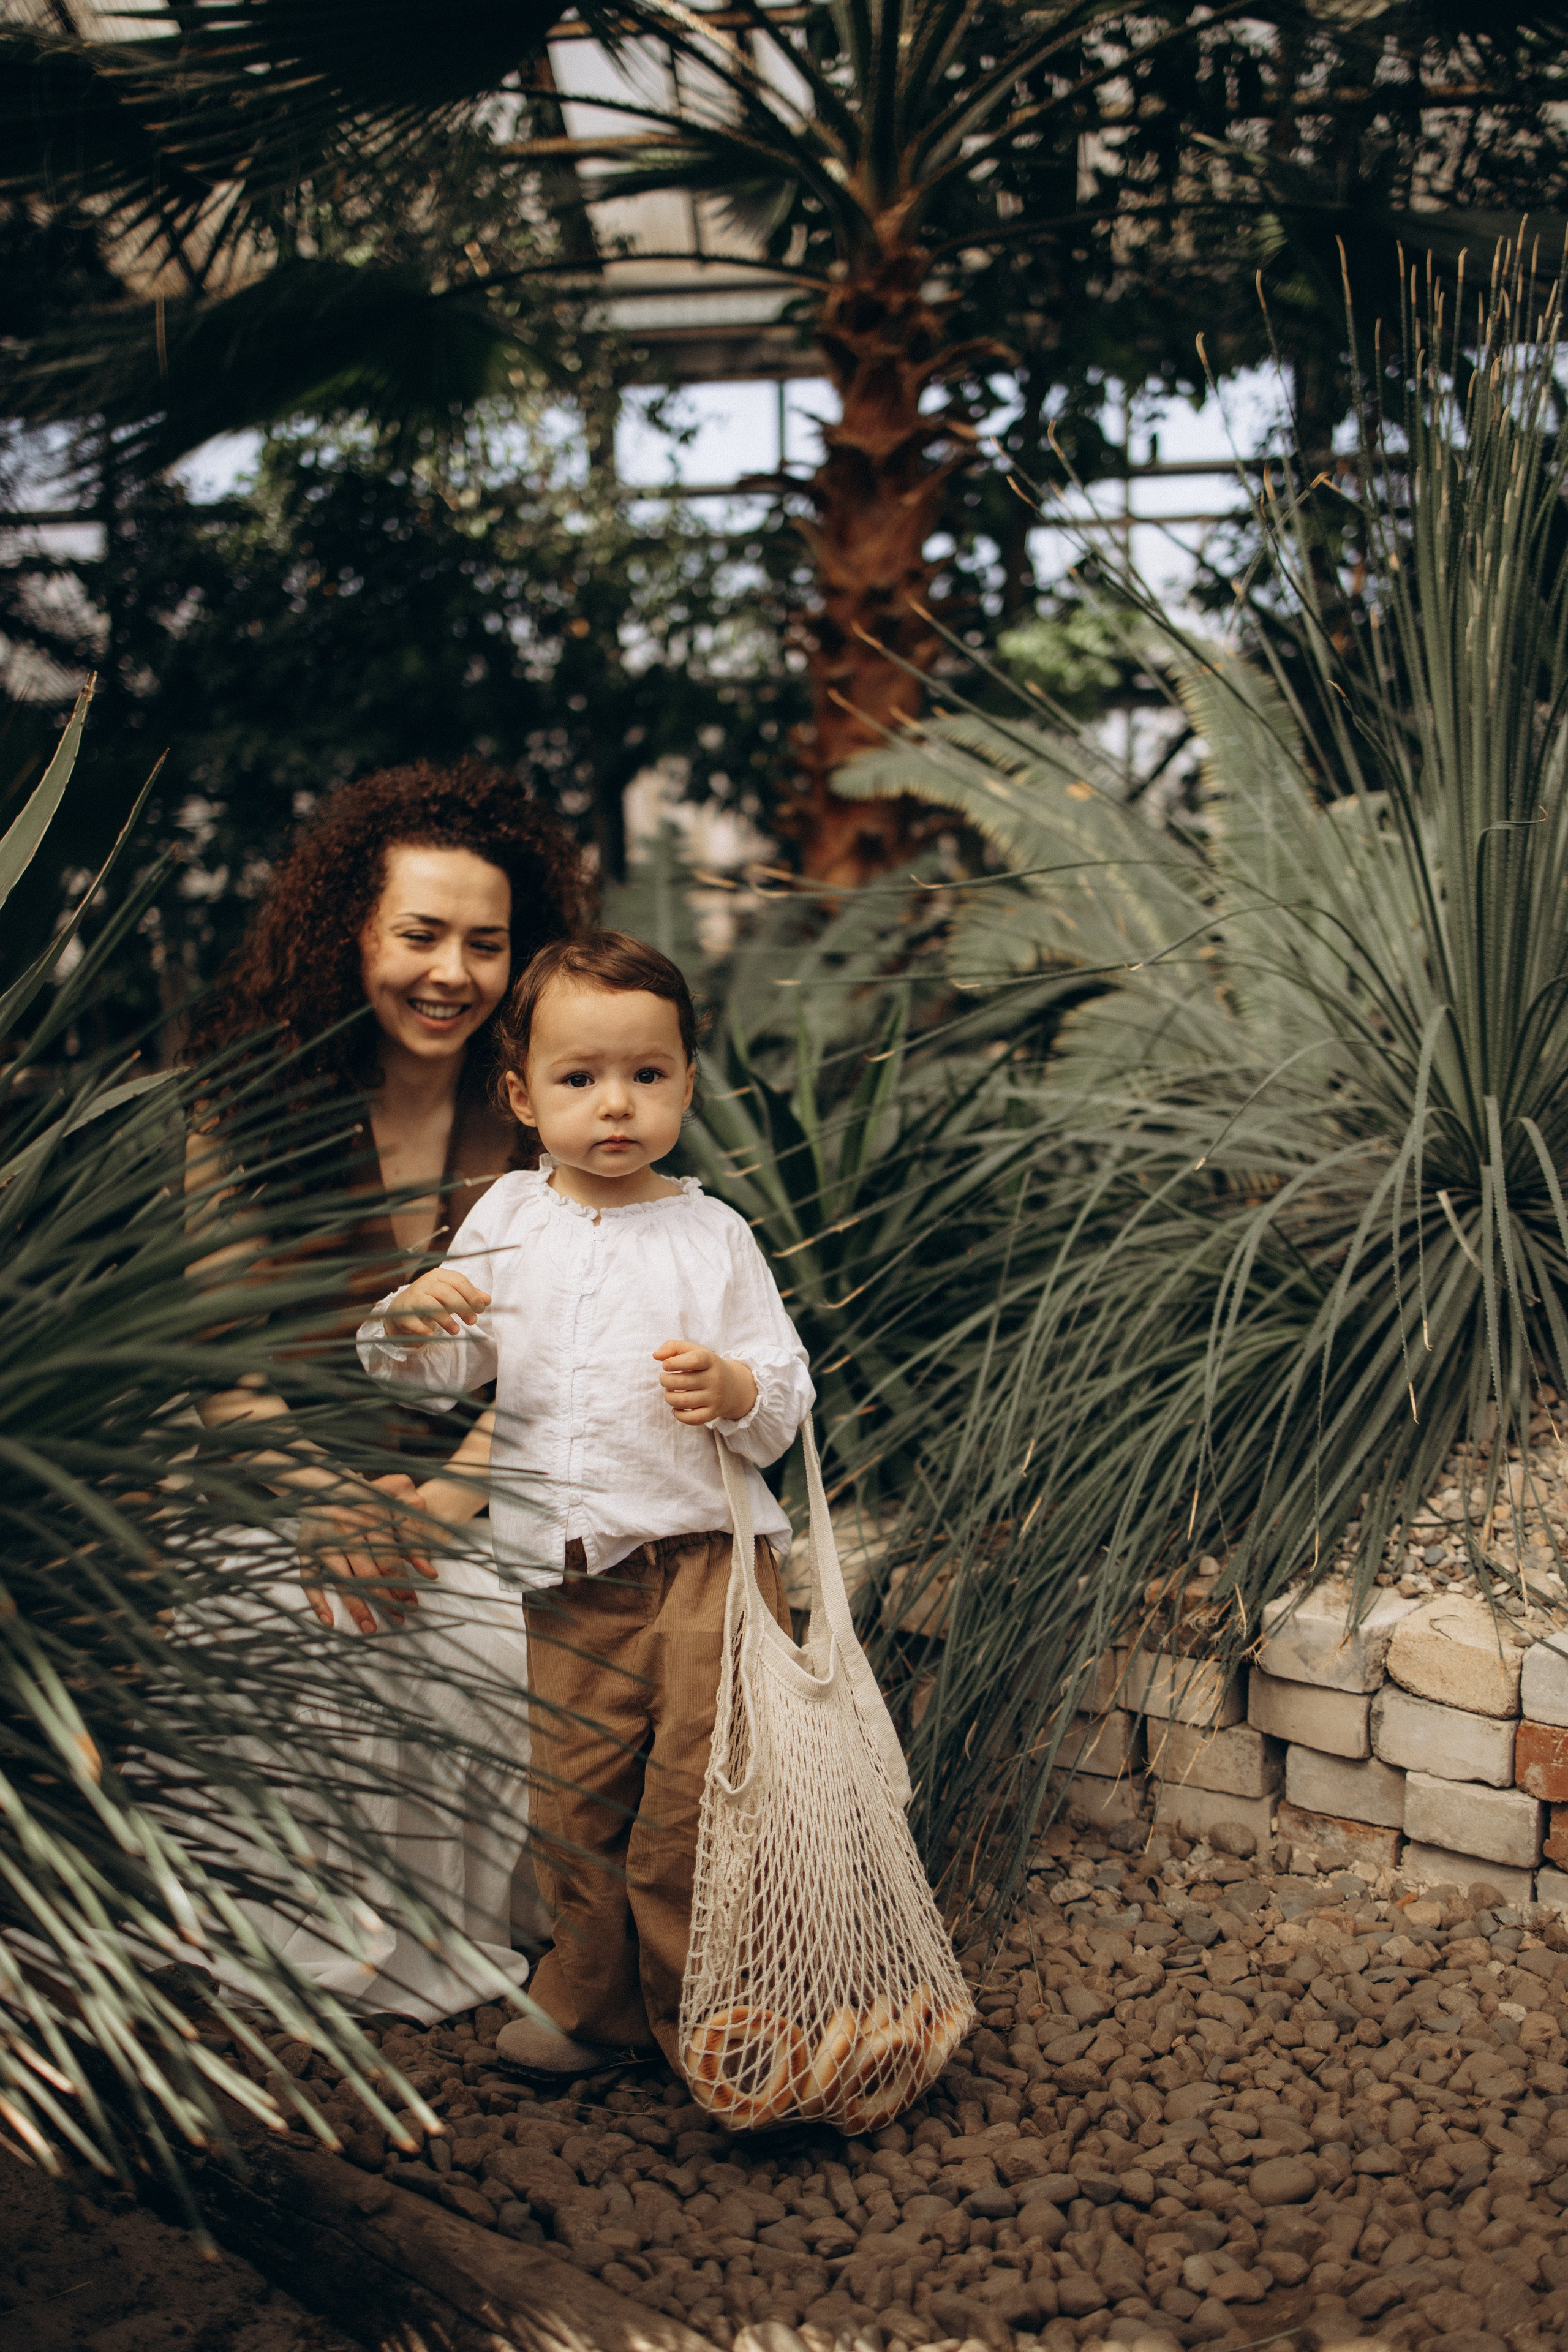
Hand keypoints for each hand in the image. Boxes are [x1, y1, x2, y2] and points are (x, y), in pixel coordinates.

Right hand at [299, 1472, 438, 1634]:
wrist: (324, 1482)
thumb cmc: (368, 1497)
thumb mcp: (397, 1504)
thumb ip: (415, 1535)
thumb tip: (430, 1572)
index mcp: (369, 1519)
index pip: (389, 1560)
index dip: (402, 1584)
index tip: (413, 1605)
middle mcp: (344, 1532)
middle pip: (366, 1573)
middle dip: (384, 1599)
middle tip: (398, 1620)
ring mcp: (322, 1542)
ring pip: (340, 1579)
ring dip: (356, 1606)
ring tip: (370, 1628)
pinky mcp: (303, 1550)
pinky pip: (308, 1579)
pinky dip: (317, 1601)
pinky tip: (330, 1621)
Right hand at [382, 1269, 489, 1340]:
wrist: (404, 1308)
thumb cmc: (434, 1300)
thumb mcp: (453, 1296)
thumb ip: (471, 1296)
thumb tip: (487, 1300)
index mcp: (440, 1276)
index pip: (459, 1281)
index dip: (472, 1295)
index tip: (480, 1309)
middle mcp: (425, 1283)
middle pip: (446, 1292)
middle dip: (462, 1307)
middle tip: (473, 1321)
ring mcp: (413, 1297)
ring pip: (430, 1304)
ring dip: (445, 1319)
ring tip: (456, 1331)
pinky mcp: (403, 1312)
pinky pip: (413, 1320)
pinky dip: (422, 1328)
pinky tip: (431, 1334)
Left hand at [654, 1339, 756, 1426]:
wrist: (733, 1386)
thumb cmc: (705, 1366)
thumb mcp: (693, 1351)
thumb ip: (673, 1347)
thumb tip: (656, 1355)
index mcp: (710, 1360)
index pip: (693, 1360)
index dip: (673, 1363)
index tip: (666, 1365)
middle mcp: (715, 1379)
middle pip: (682, 1382)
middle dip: (665, 1381)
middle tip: (664, 1379)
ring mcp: (715, 1397)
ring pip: (683, 1401)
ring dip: (668, 1397)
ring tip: (668, 1392)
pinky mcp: (713, 1413)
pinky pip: (692, 1418)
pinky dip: (678, 1415)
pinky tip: (675, 1408)